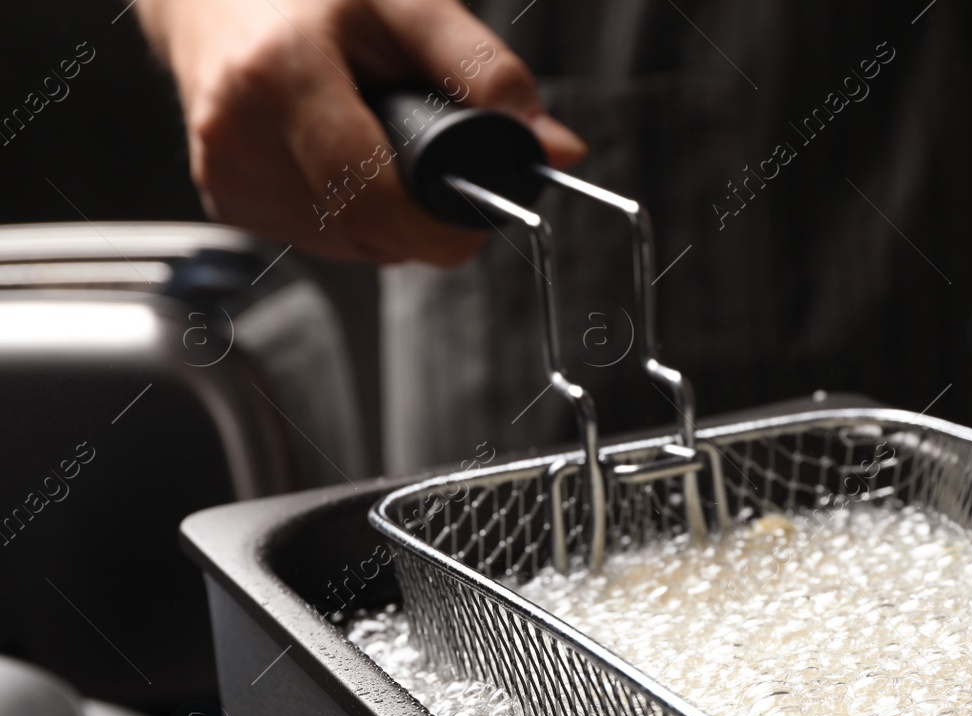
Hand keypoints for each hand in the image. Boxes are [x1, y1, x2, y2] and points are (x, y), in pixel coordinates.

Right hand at [138, 0, 586, 264]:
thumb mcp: (406, 7)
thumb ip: (486, 74)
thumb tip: (556, 147)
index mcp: (281, 77)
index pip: (374, 200)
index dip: (442, 228)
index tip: (481, 216)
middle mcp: (239, 135)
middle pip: (368, 232)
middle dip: (423, 219)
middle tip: (439, 167)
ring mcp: (224, 174)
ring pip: (350, 245)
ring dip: (389, 219)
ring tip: (381, 149)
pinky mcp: (224, 199)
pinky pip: (321, 239)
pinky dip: (352, 216)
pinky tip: (343, 162)